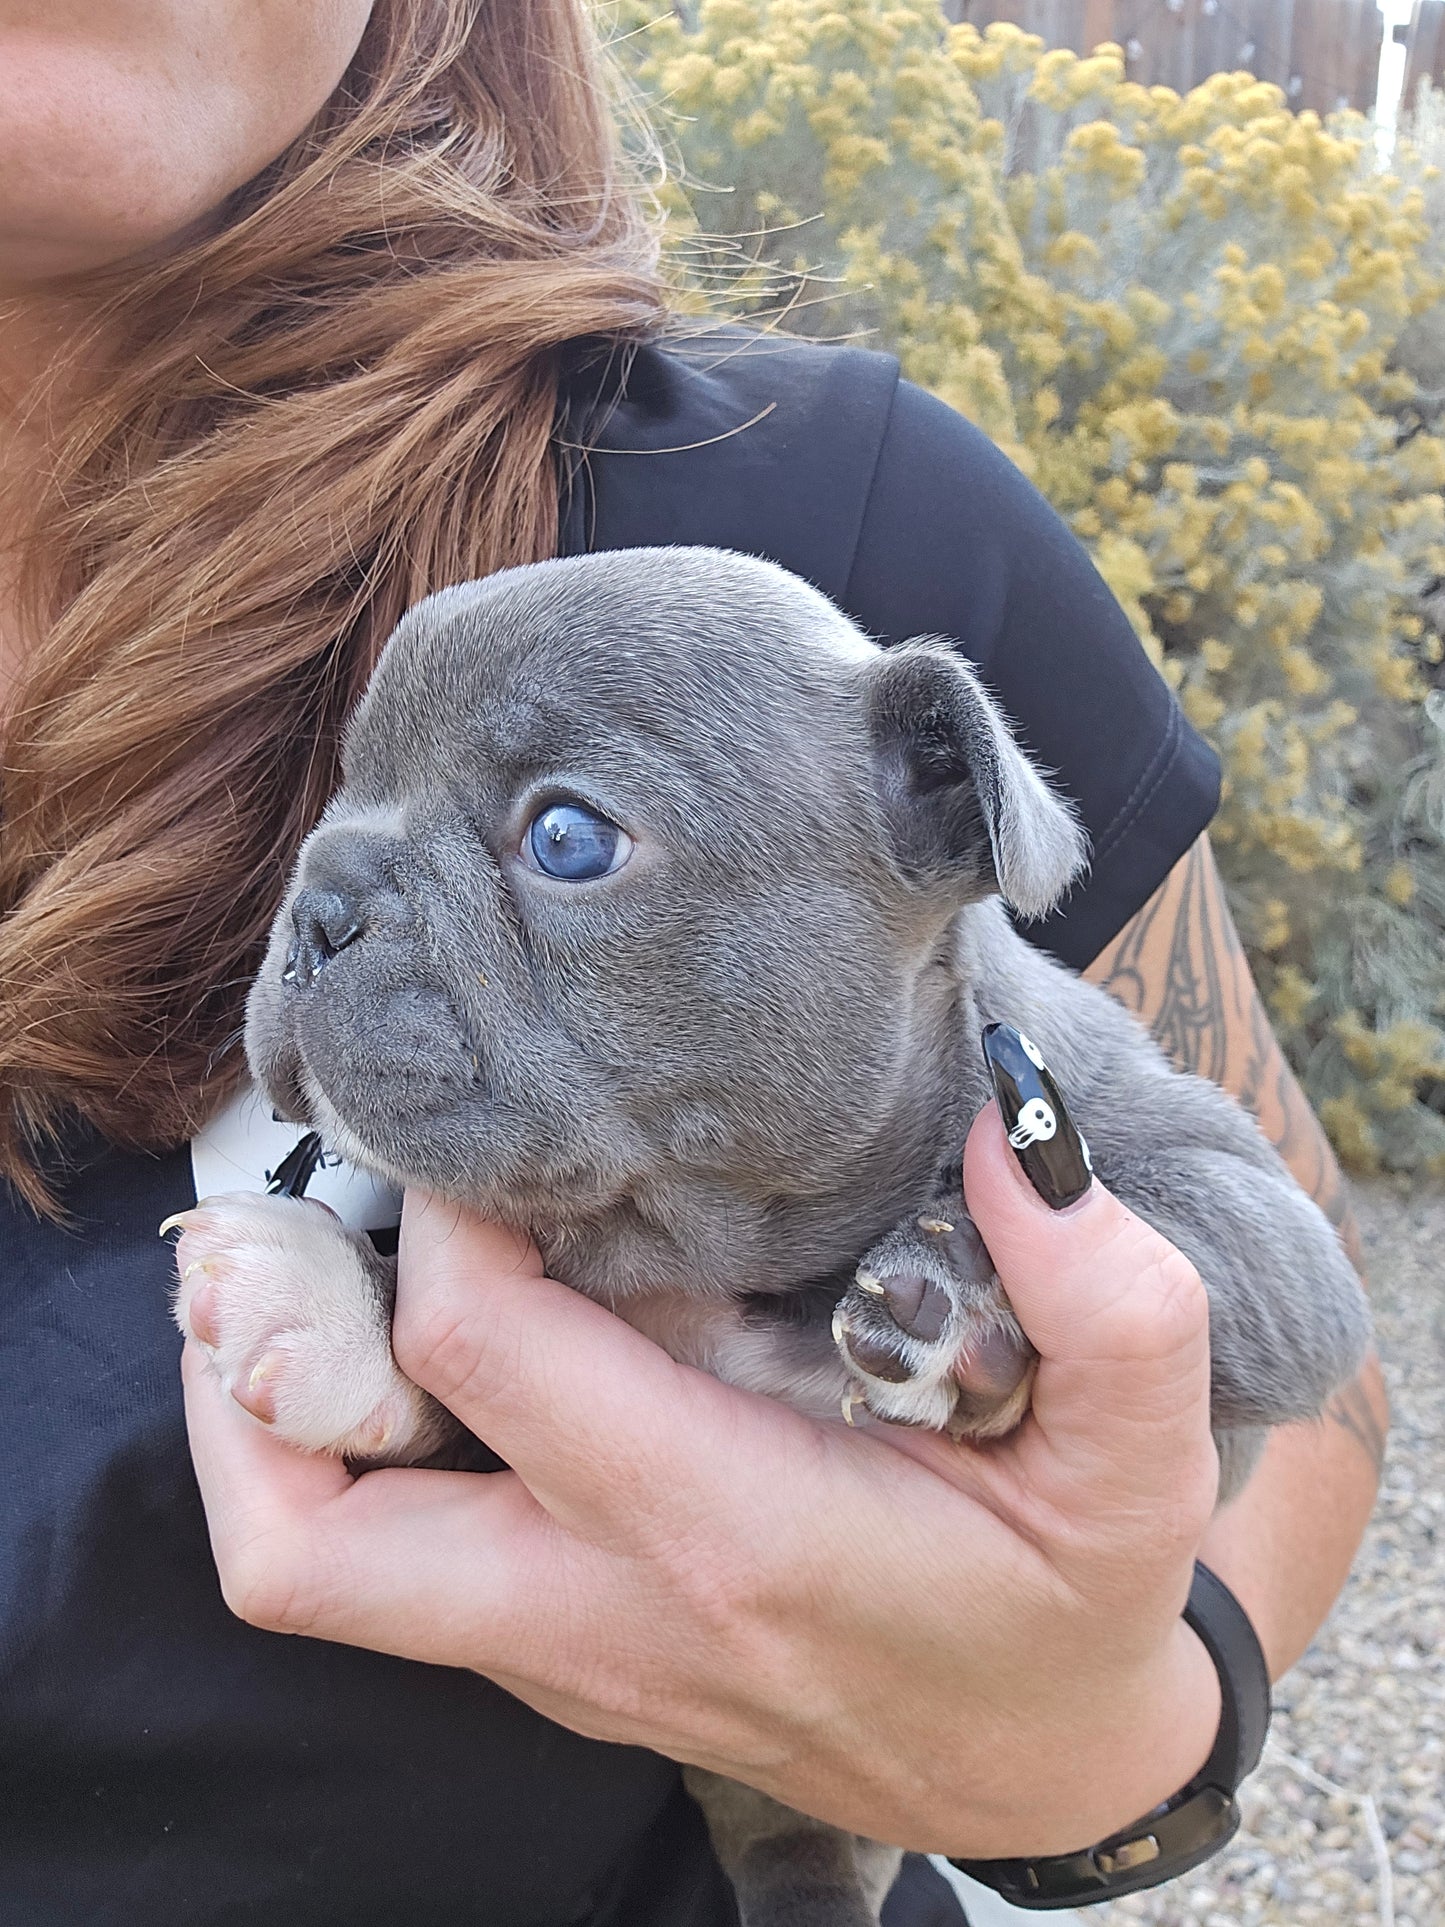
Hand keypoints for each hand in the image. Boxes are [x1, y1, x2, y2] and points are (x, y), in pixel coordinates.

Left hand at [180, 1102, 1221, 1857]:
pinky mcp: (566, 1665)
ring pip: (323, 1573)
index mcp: (727, 1534)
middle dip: (248, 1373)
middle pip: (310, 1540)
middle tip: (272, 1234)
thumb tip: (1017, 1125)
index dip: (440, 1214)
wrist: (1048, 1775)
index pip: (484, 1354)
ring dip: (275, 1423)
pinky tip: (423, 1348)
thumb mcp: (1142, 1467)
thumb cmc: (1077, 1610)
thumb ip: (1115, 1300)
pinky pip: (396, 1572)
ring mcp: (566, 1658)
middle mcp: (605, 1613)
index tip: (474, 1117)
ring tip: (308, 1273)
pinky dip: (362, 1459)